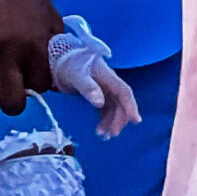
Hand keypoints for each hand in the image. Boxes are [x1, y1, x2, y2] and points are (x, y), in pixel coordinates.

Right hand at [0, 0, 59, 113]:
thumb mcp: (48, 14)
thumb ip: (54, 47)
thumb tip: (58, 77)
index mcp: (34, 45)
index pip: (41, 86)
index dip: (37, 79)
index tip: (31, 70)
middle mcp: (6, 55)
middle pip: (11, 103)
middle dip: (12, 96)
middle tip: (10, 81)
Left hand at [47, 16, 141, 137]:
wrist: (61, 59)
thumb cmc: (70, 65)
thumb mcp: (77, 75)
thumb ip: (88, 88)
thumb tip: (100, 103)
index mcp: (108, 76)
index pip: (124, 92)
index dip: (131, 106)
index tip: (136, 121)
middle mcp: (109, 83)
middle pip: (121, 103)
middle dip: (119, 119)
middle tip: (112, 134)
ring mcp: (105, 89)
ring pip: (114, 108)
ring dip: (112, 122)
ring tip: (103, 136)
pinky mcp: (98, 94)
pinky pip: (106, 109)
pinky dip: (105, 120)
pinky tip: (100, 130)